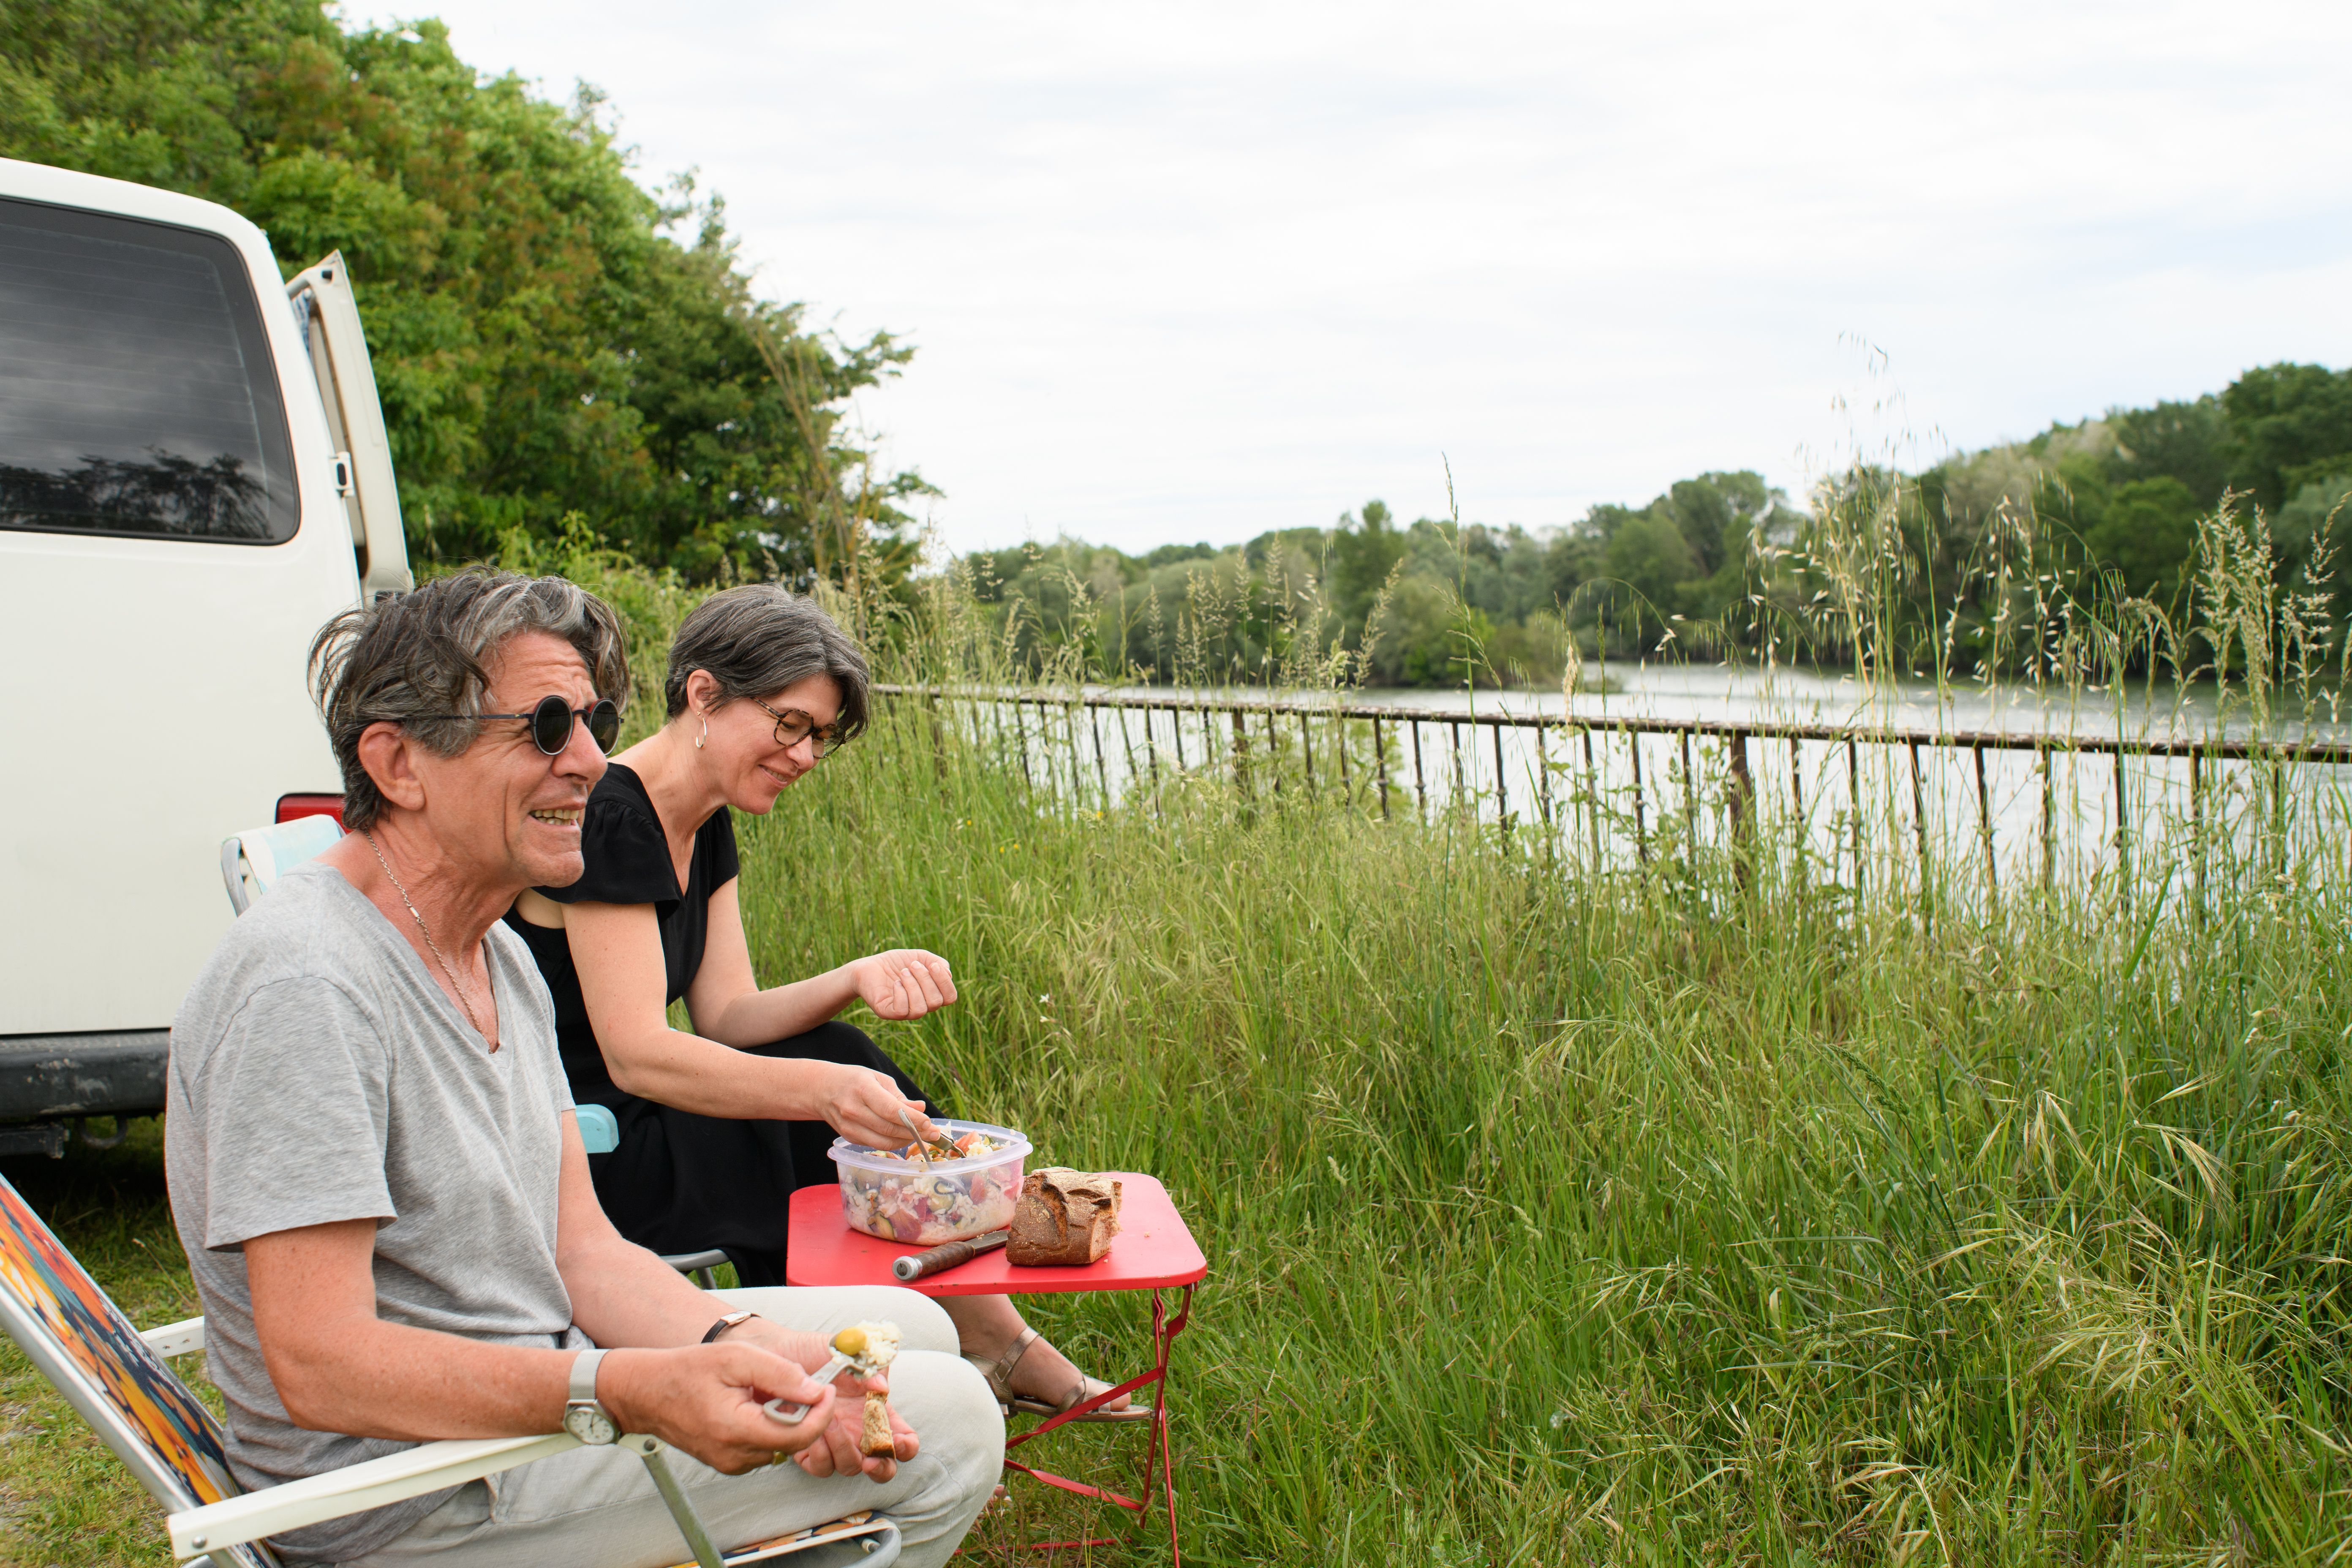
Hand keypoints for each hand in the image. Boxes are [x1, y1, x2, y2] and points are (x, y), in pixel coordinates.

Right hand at [596, 1344, 834, 1474]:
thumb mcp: (736, 1358)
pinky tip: (754, 1404)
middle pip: (792, 1442)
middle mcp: (735, 1456)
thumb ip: (778, 1373)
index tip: (827, 1390)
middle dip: (804, 1413)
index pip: (799, 1436)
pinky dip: (768, 1426)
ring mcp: (731, 1463)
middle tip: (801, 1383)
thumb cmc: (687, 1371)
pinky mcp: (728, 1462)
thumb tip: (814, 1389)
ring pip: (779, 1444)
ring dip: (784, 1418)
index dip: (822, 1414)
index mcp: (737, 1430)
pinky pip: (762, 1446)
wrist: (647, 1393)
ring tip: (768, 1391)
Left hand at [723, 1322, 919, 1481]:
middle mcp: (857, 1431)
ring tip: (829, 1422)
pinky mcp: (807, 1451)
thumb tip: (882, 1388)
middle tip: (870, 1459)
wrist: (777, 1353)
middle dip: (880, 1468)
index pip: (901, 1437)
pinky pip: (820, 1467)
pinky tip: (811, 1433)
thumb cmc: (816, 1352)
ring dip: (843, 1449)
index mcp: (874, 1410)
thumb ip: (870, 1366)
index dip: (906, 1446)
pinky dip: (819, 1455)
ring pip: (849, 1467)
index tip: (899, 1443)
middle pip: (881, 1465)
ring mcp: (833, 1442)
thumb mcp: (848, 1352)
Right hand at [816, 1063, 939, 1149]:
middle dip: (916, 1133)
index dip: (913, 1120)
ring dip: (906, 1141)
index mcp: (862, 1089)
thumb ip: (899, 1096)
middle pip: (889, 1129)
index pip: (891, 1110)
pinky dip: (893, 1143)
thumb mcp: (877, 1078)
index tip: (930, 1123)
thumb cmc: (853, 1080)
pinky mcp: (848, 1137)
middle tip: (934, 1133)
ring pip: (884, 1142)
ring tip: (922, 1136)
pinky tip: (904, 1136)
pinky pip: (876, 1144)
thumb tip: (921, 1109)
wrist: (821, 1089)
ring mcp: (849, 1126)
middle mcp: (853, 1110)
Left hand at [851, 949, 956, 1020]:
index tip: (933, 965)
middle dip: (926, 979)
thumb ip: (937, 963)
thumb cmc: (896, 963)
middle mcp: (920, 1006)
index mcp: (930, 995)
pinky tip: (895, 983)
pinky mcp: (887, 1012)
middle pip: (936, 1002)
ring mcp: (904, 1012)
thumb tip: (948, 974)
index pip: (950, 998)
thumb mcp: (919, 957)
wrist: (869, 965)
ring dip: (913, 985)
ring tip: (903, 972)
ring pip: (921, 1009)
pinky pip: (902, 1011)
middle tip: (912, 965)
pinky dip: (901, 993)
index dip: (945, 982)